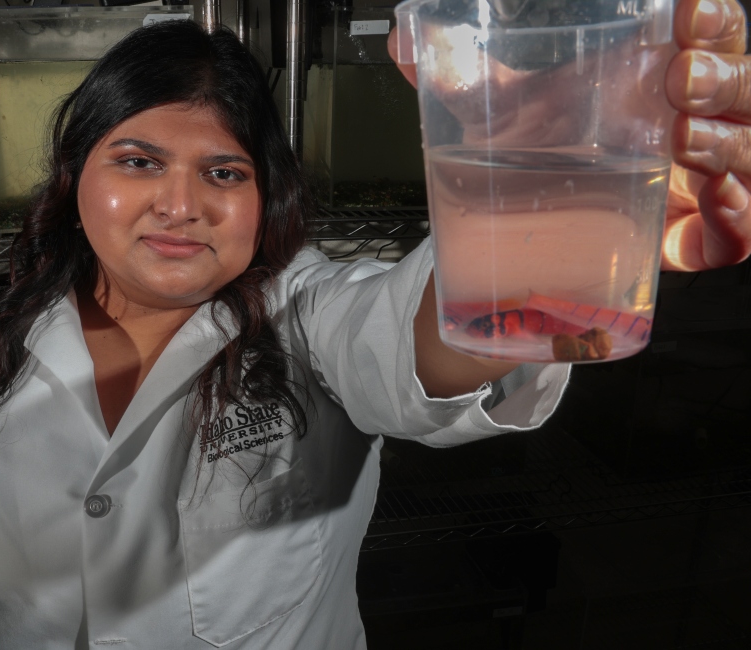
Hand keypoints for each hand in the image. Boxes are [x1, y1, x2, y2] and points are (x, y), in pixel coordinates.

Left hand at [388, 0, 750, 271]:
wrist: (524, 233)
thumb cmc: (535, 153)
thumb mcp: (499, 111)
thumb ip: (459, 74)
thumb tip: (401, 38)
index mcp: (654, 76)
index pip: (709, 35)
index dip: (712, 20)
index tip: (688, 11)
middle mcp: (688, 122)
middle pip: (742, 90)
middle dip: (724, 78)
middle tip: (679, 79)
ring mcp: (697, 180)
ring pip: (749, 153)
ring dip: (730, 142)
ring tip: (686, 139)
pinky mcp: (692, 236)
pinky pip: (736, 232)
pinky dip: (738, 217)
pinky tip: (715, 201)